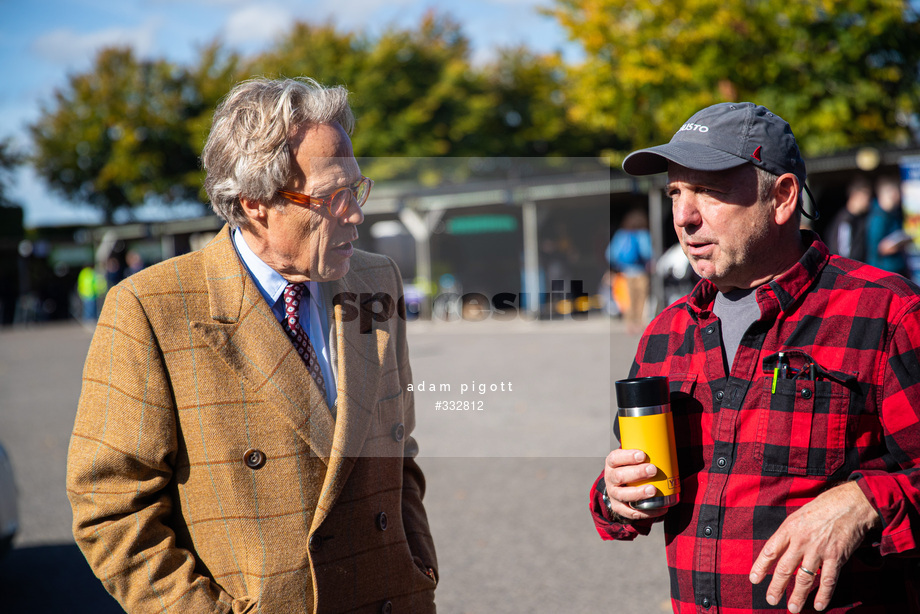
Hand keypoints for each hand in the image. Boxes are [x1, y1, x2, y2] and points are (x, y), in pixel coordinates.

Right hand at [603, 448, 669, 521]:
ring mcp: (613, 494)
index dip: (627, 457)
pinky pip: (630, 512)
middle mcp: (610, 479)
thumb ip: (645, 451)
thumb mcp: (632, 457)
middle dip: (636, 473)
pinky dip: (646, 512)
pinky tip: (660, 509)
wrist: (620, 485)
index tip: (643, 455)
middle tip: (653, 470)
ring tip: (653, 490)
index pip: (615, 459)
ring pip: (623, 495)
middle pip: (619, 476)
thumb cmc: (631, 467)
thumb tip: (668, 440)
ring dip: (638, 493)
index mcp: (612, 464)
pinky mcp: (619, 508)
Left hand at [749, 481, 880, 612]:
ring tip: (792, 608)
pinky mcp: (836, 557)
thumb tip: (777, 552)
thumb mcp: (797, 517)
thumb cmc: (821, 509)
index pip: (769, 551)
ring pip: (805, 578)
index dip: (760, 567)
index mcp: (788, 529)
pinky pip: (828, 580)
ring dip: (798, 595)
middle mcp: (801, 541)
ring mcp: (819, 550)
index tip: (754, 579)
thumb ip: (788, 535)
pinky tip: (818, 605)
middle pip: (785, 569)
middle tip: (771, 600)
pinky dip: (823, 595)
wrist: (849, 505)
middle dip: (777, 587)